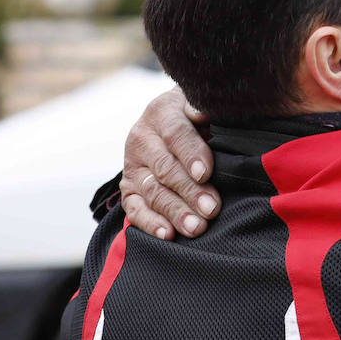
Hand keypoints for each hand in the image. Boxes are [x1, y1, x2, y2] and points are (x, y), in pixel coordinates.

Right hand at [119, 88, 217, 238]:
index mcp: (162, 113)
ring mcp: (133, 165)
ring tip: (196, 228)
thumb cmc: (200, 115)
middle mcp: (142, 138)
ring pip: (152, 191)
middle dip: (189, 191)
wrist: (175, 120)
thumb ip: (204, 108)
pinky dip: (150, 223)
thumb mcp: (202, 104)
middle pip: (165, 168)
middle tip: (211, 209)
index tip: (205, 173)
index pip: (176, 134)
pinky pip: (134, 208)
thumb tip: (203, 112)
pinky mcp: (129, 188)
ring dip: (174, 211)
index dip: (191, 154)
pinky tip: (167, 235)